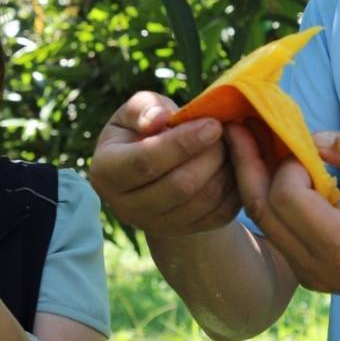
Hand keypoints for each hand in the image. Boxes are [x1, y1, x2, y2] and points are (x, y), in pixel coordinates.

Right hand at [88, 90, 241, 235]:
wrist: (157, 166)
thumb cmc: (144, 130)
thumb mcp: (136, 111)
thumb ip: (144, 108)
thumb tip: (159, 119)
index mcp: (105, 172)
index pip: (145, 161)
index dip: (181, 143)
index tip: (212, 125)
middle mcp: (125, 207)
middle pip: (178, 186)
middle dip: (209, 156)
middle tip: (224, 131)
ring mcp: (155, 226)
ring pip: (202, 202)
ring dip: (224, 170)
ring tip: (229, 144)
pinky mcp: (185, 232)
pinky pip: (219, 215)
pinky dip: (233, 188)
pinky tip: (233, 164)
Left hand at [237, 128, 339, 307]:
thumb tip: (312, 138)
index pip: (287, 196)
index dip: (289, 162)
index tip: (309, 145)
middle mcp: (316, 268)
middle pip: (261, 210)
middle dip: (248, 163)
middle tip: (237, 126)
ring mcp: (309, 275)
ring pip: (263, 221)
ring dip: (254, 179)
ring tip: (247, 141)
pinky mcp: (308, 272)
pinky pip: (276, 230)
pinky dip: (269, 197)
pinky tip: (270, 168)